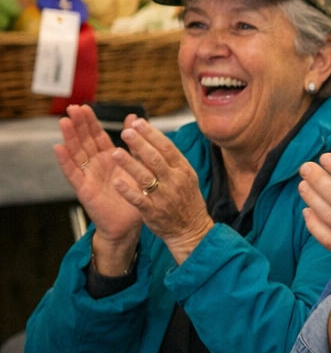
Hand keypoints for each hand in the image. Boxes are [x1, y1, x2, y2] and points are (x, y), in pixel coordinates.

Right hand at [52, 105, 141, 244]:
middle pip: (84, 141)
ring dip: (69, 138)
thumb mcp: (136, 164)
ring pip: (76, 153)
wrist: (130, 223)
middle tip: (72, 108)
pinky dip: (65, 161)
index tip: (83, 106)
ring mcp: (88, 176)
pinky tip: (59, 149)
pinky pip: (73, 174)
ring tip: (64, 122)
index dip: (90, 122)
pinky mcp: (84, 190)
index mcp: (109, 158)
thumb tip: (133, 118)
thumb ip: (133, 143)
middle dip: (78, 124)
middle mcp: (96, 164)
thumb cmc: (133, 194)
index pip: (97, 135)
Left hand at [109, 115, 213, 261]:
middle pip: (156, 159)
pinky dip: (127, 190)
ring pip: (146, 177)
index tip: (137, 122)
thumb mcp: (184, 176)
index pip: (167, 147)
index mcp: (183, 170)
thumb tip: (153, 136)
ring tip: (115, 152)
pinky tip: (116, 182)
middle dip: (140, 144)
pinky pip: (139, 199)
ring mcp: (164, 197)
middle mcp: (175, 181)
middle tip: (125, 132)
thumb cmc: (186, 200)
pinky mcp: (153, 212)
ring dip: (130, 164)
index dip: (151, 134)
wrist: (191, 229)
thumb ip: (169, 158)